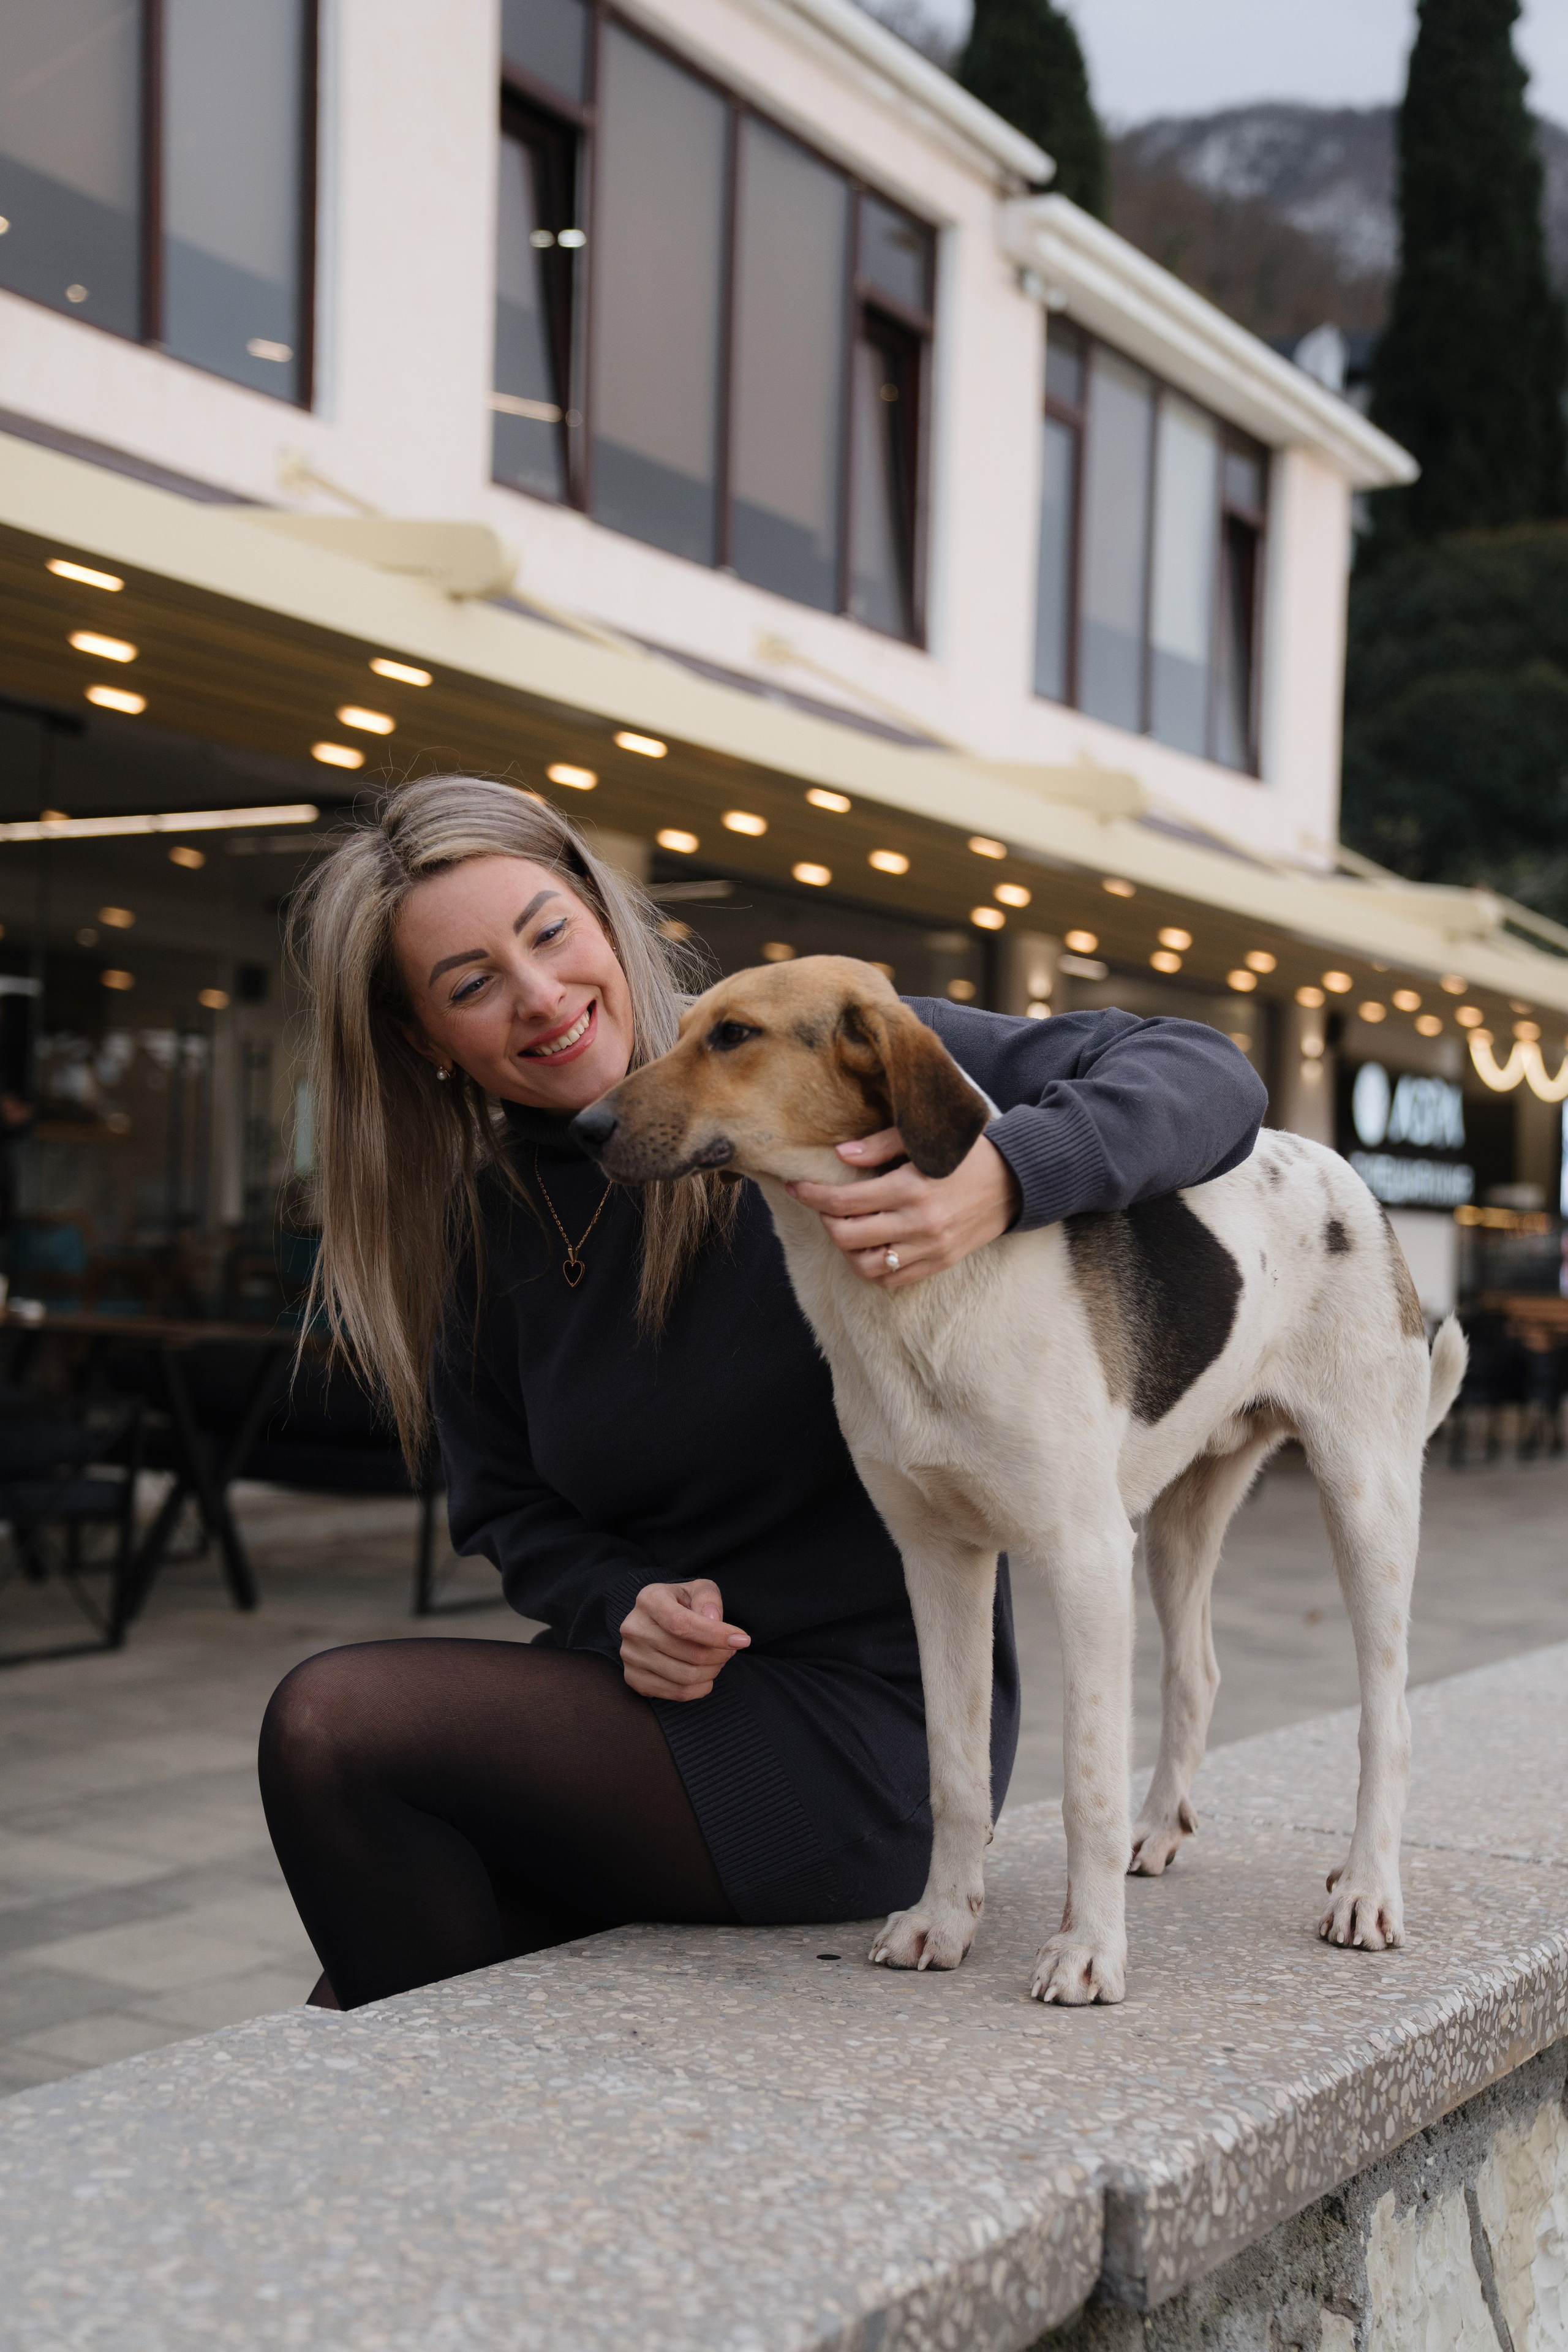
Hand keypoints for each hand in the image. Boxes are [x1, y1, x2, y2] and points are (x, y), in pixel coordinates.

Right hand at [620, 1578, 749, 1700]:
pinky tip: (706, 1674)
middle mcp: (634, 1628)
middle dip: (720, 1655)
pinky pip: (678, 1693)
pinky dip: (701, 1688)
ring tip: (719, 1660)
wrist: (655, 1620)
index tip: (743, 1640)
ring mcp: (631, 1656)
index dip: (716, 1635)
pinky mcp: (634, 1679)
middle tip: (731, 1649)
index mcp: (649, 1600)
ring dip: (713, 1671)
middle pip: (690, 1654)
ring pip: (686, 1677)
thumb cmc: (682, 1603)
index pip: (683, 1624)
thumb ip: (708, 1598)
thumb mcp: (698, 1589)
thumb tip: (713, 1618)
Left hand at [786, 1127, 1020, 1289]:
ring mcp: (930, 1249)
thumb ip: (879, 1146)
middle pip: (847, 1237)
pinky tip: (870, 1246)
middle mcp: (918, 1224)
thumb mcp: (925, 1138)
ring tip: (847, 1228)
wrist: (1015, 1181)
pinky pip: (892, 1280)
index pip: (843, 1201)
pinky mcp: (939, 1263)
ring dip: (846, 1249)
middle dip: (826, 1221)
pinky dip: (872, 1268)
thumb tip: (840, 1155)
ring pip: (866, 1266)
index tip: (796, 1186)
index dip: (811, 1194)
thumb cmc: (967, 1152)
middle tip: (826, 1206)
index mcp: (911, 1188)